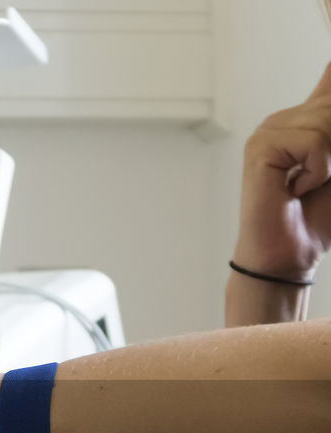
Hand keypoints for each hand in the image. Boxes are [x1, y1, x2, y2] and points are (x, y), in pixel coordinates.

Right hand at [235, 62, 330, 280]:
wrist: (288, 255)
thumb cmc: (322, 216)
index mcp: (316, 117)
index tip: (330, 5)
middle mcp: (293, 115)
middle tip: (325, 177)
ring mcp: (272, 127)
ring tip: (313, 186)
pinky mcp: (262, 145)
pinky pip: (314, 140)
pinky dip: (319, 169)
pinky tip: (296, 189)